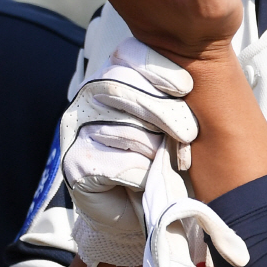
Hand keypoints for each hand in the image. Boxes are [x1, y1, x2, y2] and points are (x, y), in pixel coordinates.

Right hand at [61, 38, 196, 266]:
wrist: (145, 211)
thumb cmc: (164, 159)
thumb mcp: (175, 121)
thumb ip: (176, 99)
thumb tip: (190, 83)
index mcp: (114, 76)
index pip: (128, 54)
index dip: (158, 68)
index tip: (184, 87)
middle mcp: (89, 98)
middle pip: (125, 87)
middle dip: (166, 112)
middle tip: (188, 135)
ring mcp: (77, 131)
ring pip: (127, 130)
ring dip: (155, 152)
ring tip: (162, 164)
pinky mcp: (76, 166)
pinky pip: (121, 165)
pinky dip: (141, 177)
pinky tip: (141, 183)